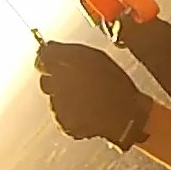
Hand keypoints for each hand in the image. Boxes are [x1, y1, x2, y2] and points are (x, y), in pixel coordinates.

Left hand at [35, 41, 152, 150]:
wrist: (128, 116)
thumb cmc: (116, 85)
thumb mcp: (98, 59)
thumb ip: (69, 51)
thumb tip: (48, 46)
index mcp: (68, 65)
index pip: (43, 58)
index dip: (47, 60)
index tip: (53, 63)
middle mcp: (60, 85)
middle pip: (45, 80)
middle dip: (57, 80)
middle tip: (80, 84)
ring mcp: (60, 106)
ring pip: (54, 98)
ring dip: (66, 97)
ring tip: (88, 99)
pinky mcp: (63, 123)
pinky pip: (61, 115)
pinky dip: (71, 112)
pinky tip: (87, 111)